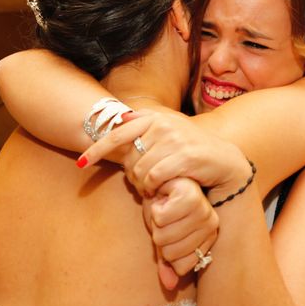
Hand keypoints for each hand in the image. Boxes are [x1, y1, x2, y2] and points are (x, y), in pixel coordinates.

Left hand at [78, 111, 250, 196]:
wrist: (223, 161)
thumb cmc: (189, 151)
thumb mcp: (165, 135)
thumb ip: (142, 130)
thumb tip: (114, 122)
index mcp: (152, 116)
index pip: (116, 133)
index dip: (96, 149)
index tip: (81, 163)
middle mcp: (161, 123)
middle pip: (128, 158)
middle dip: (131, 176)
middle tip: (142, 185)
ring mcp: (174, 138)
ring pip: (140, 170)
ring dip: (143, 185)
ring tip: (153, 188)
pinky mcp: (184, 155)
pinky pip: (154, 177)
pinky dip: (153, 188)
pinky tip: (160, 190)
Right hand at [142, 177, 218, 289]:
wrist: (164, 177)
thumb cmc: (166, 206)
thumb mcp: (164, 236)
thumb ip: (167, 261)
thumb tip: (170, 285)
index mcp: (208, 237)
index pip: (182, 266)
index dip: (167, 253)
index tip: (170, 232)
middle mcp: (210, 224)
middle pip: (171, 252)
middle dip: (159, 235)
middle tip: (164, 217)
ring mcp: (203, 209)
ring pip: (165, 235)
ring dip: (156, 221)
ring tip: (164, 206)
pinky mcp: (190, 194)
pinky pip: (163, 217)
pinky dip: (155, 208)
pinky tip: (162, 196)